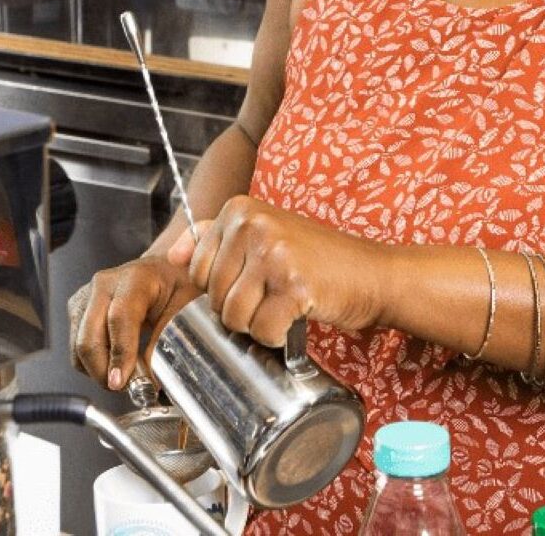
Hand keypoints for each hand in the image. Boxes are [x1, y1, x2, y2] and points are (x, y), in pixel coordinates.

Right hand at [68, 253, 200, 391]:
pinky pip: (76, 348)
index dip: (120, 354)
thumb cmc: (175, 283)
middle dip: (104, 372)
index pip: (119, 319)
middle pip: (89, 338)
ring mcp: (86, 296)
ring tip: (125, 376)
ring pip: (79, 348)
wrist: (162, 269)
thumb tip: (150, 376)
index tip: (122, 382)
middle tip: (127, 389)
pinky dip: (92, 364)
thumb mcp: (183, 307)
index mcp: (134, 278)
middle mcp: (103, 284)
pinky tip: (114, 362)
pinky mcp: (78, 310)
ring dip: (98, 371)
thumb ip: (166, 339)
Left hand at [166, 195, 386, 347]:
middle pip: (214, 297)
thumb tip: (172, 256)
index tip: (256, 278)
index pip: (197, 270)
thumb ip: (217, 239)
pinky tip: (297, 316)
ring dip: (259, 324)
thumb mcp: (265, 235)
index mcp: (239, 209)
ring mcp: (274, 252)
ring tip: (286, 304)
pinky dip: (278, 336)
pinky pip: (262, 330)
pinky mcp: (294, 284)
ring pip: (233, 317)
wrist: (372, 273)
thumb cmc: (318, 260)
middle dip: (242, 308)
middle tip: (276, 293)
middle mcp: (253, 224)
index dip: (224, 287)